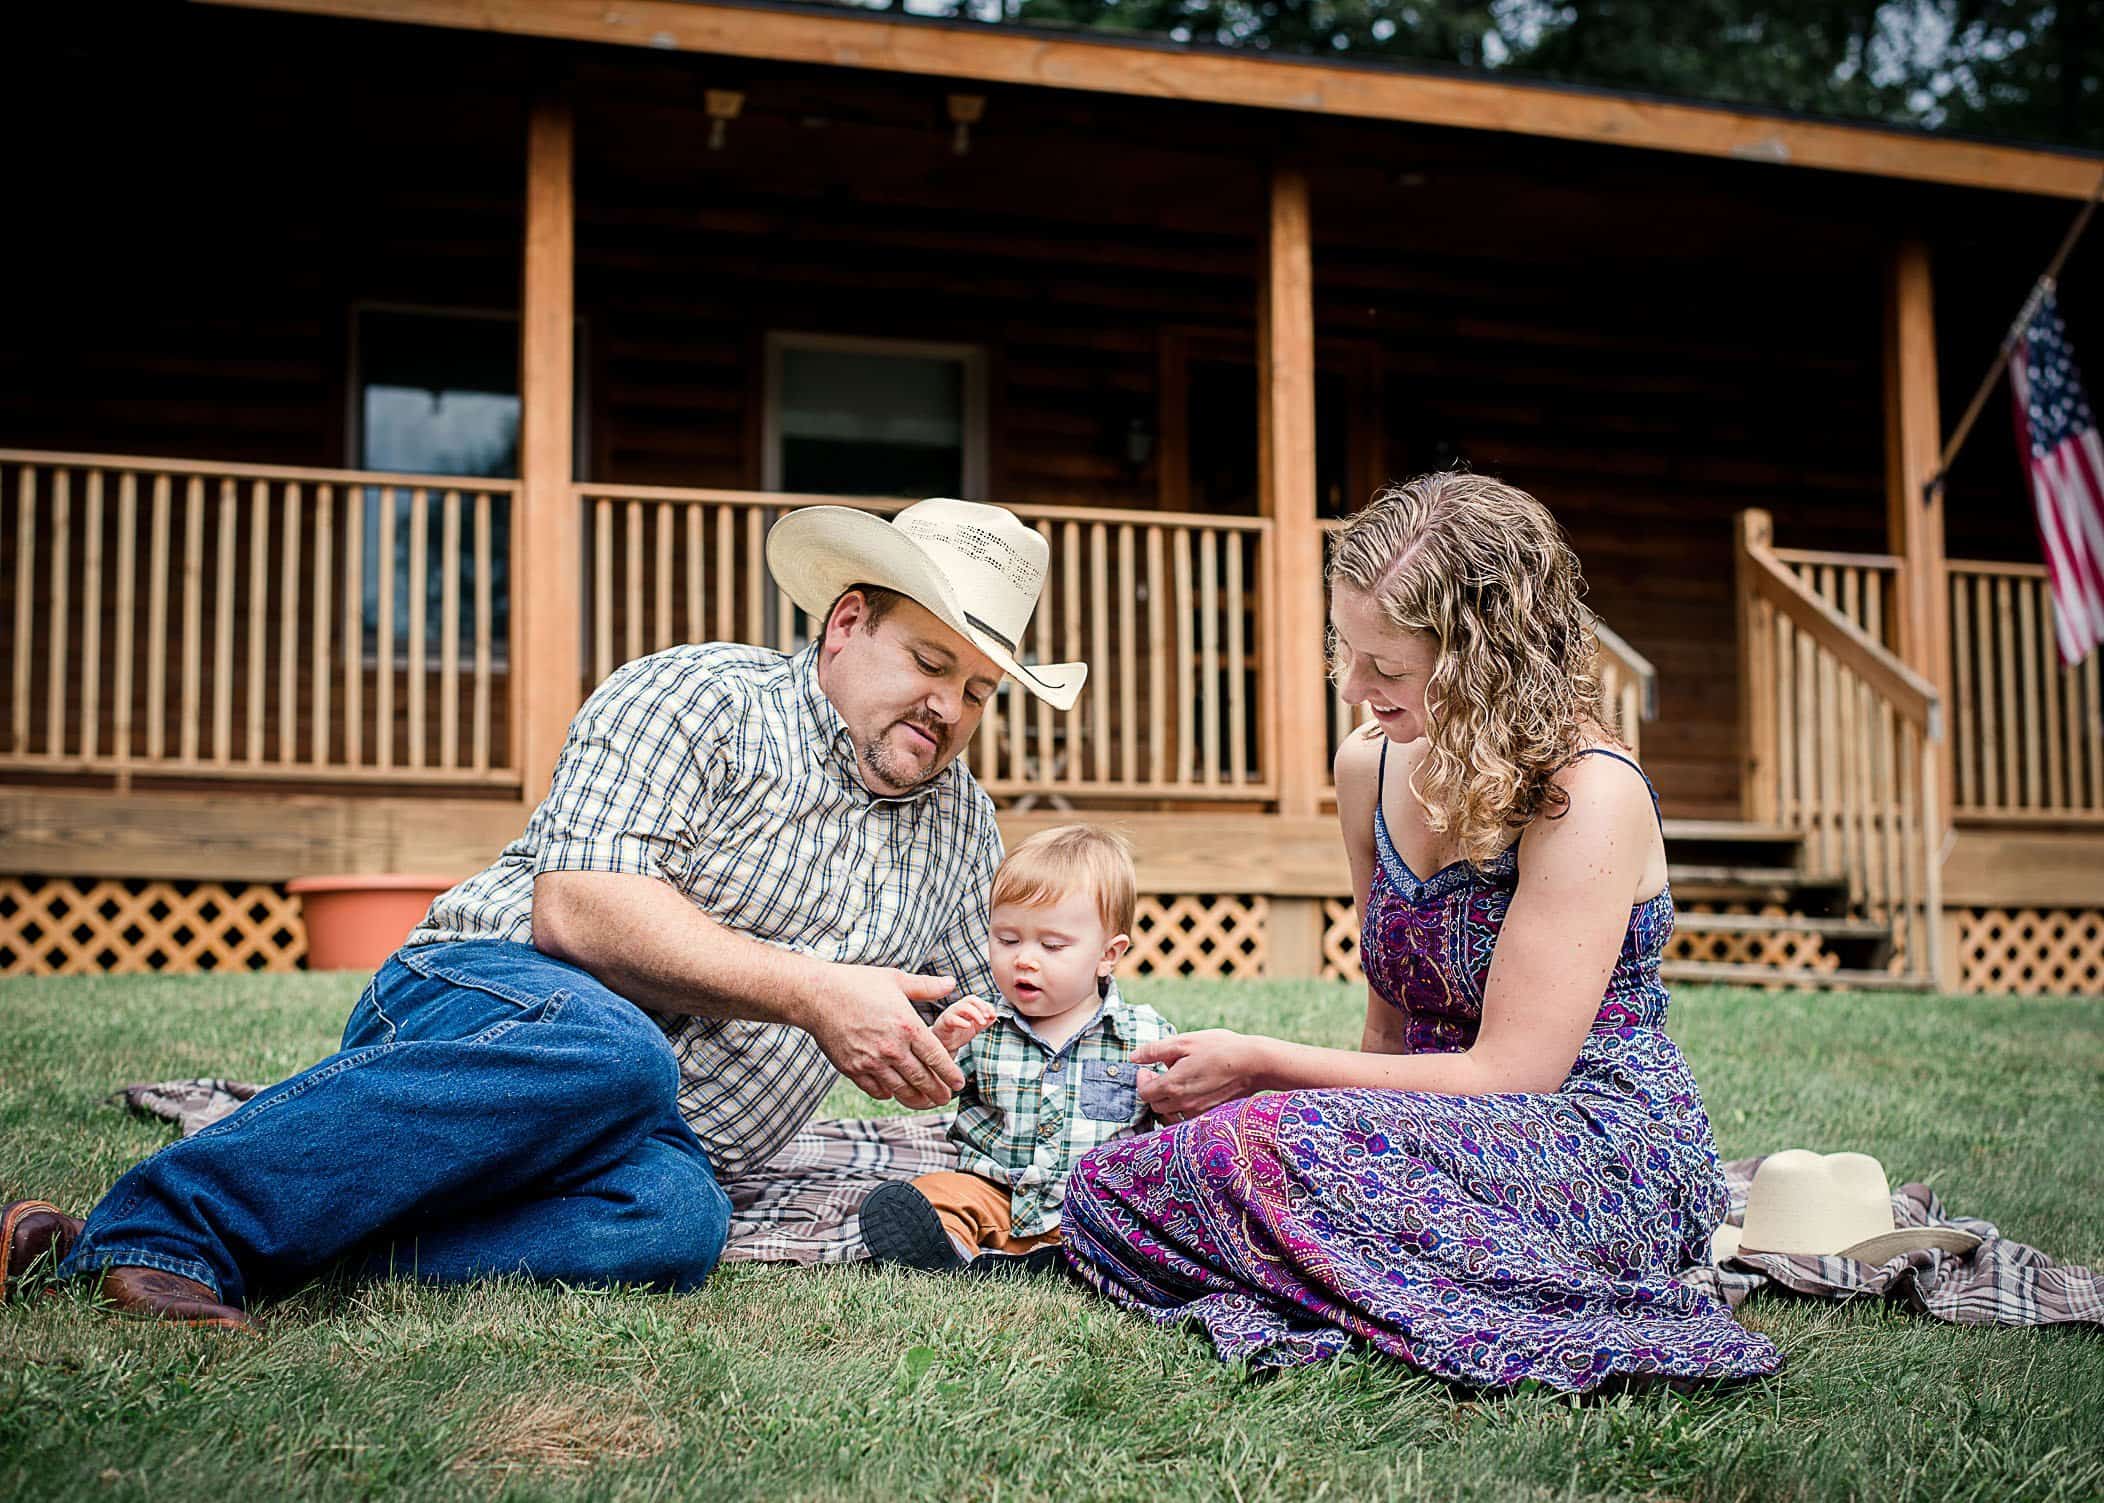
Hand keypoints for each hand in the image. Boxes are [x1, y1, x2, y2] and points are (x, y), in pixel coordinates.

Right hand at [804, 966, 964, 1108]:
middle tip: (946, 1098)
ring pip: (901, 1090)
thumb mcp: (896, 979)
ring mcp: (871, 1061)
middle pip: (922, 1079)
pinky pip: (876, 1090)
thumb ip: (927, 986)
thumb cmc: (857, 983)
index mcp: (908, 1026)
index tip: (959, 1083)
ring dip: (916, 1099)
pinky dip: (888, 1094)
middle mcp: (892, 1048)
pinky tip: (894, 1092)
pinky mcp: (852, 1069)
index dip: (951, 1074)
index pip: (938, 1058)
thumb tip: (952, 983)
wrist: (817, 995)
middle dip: (938, 1092)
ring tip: (925, 1102)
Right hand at [929, 994, 996, 1052]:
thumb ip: (984, 1021)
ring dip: (975, 1013)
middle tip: (987, 1017)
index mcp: (965, 1007)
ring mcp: (950, 1014)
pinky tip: (968, 1026)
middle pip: (970, 999)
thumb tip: (995, 1016)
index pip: (977, 1000)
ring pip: (962, 1006)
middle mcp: (958, 1008)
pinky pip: (951, 1019)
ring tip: (982, 1023)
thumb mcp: (974, 1028)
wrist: (943, 1045)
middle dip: (981, 1006)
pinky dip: (961, 1021)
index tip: (993, 1015)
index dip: (987, 1006)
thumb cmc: (957, 1033)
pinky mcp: (944, 1024)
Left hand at [1134, 1029, 1264, 1123]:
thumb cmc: (1219, 1048)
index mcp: (1172, 1085)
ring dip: (1165, 1101)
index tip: (1147, 1069)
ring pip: (1170, 1115)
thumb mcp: (1185, 1041)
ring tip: (1173, 1085)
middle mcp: (1182, 1103)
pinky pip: (1186, 1119)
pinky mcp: (1210, 1115)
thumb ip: (1155, 1051)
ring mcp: (1197, 1112)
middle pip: (1155, 1105)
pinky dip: (1181, 1110)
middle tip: (1159, 1074)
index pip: (1144, 1093)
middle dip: (1152, 1090)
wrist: (1253, 1064)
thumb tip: (1134, 1057)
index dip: (1141, 1080)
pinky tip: (1189, 1094)